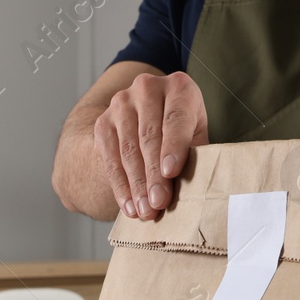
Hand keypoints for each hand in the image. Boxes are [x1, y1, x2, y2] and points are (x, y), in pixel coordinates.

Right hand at [94, 71, 208, 220]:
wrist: (145, 117)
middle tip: (158, 204)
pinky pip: (110, 159)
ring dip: (136, 185)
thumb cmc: (182, 131)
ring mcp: (121, 103)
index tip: (171, 172)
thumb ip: (196, 154)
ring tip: (145, 211)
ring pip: (128, 150)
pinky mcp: (103, 122)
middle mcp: (147, 88)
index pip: (176, 118)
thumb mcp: (196, 135)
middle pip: (149, 137)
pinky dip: (120, 186)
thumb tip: (196, 189)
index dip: (173, 146)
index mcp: (179, 87)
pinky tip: (128, 206)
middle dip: (153, 175)